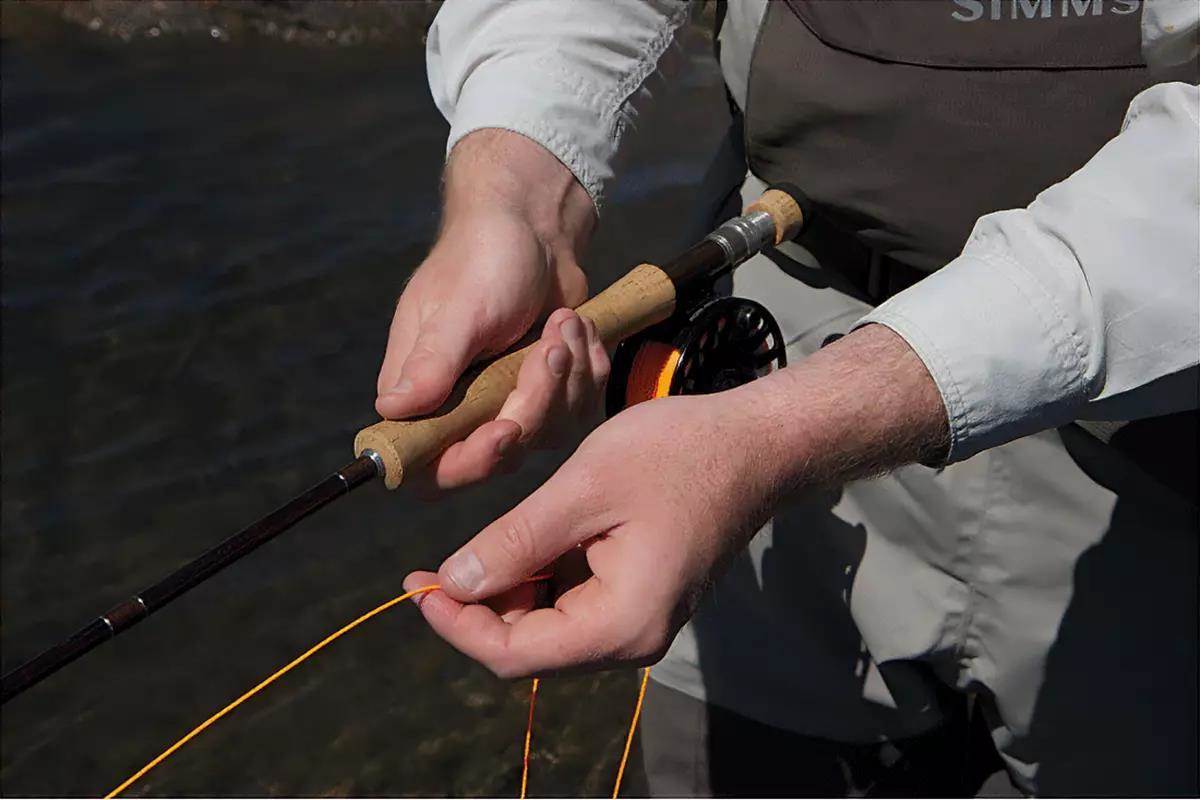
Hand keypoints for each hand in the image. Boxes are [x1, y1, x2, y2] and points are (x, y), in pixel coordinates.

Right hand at [375, 129, 605, 489]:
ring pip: (550, 432)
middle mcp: (462, 408)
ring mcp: (509, 402)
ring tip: (563, 321)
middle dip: (537, 401)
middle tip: (550, 347)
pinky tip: (578, 327)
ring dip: (568, 375)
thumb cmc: (483, 257)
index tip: (505, 428)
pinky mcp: (551, 392)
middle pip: (503, 454)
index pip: (432, 465)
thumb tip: (392, 410)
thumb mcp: (459, 308)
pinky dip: (588, 367)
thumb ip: (431, 362)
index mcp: (423, 394)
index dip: (470, 462)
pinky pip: (580, 409)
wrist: (535, 227)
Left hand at [400, 324, 949, 676]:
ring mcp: (639, 618)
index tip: (414, 583)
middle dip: (478, 609)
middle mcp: (632, 636)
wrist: (754, 444)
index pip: (515, 653)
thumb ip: (515, 542)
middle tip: (432, 565)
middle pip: (530, 647)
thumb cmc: (676, 455)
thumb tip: (454, 583)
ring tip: (481, 544)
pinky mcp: (641, 596)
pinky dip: (539, 576)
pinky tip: (524, 538)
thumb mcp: (583, 489)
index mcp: (621, 622)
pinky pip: (574, 602)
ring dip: (508, 591)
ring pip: (549, 625)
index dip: (456, 625)